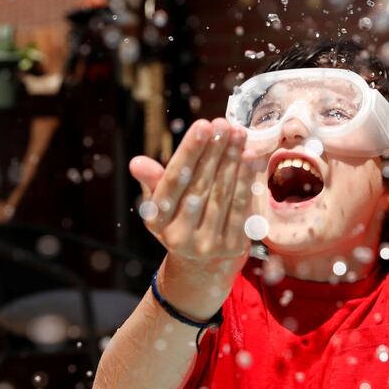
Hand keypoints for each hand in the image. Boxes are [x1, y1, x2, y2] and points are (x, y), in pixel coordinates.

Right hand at [129, 118, 257, 293]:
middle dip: (215, 151)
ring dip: (233, 161)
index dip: (189, 152)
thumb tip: (137, 162)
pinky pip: (242, 207)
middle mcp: (179, 236)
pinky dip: (247, 180)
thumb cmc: (180, 219)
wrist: (202, 265)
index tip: (202, 125)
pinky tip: (251, 158)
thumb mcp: (160, 204)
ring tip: (239, 134)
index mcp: (157, 221)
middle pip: (200, 185)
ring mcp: (207, 243)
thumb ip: (153, 181)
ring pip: (222, 194)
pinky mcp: (232, 246)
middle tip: (225, 124)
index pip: (173, 181)